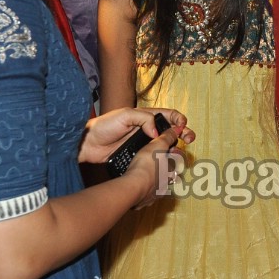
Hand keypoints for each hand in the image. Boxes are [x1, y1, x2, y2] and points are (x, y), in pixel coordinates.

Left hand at [78, 107, 194, 163]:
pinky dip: (164, 159)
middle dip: (184, 133)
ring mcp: (143, 143)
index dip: (178, 119)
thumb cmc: (104, 126)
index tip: (182, 126)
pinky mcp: (138, 156)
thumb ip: (143, 119)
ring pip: (165, 145)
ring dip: (176, 148)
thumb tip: (157, 132)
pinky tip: (169, 163)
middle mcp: (147, 129)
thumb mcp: (125, 115)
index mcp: (146, 117)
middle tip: (189, 139)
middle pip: (171, 130)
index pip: (168, 115)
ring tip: (180, 152)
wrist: (88, 144)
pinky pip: (155, 157)